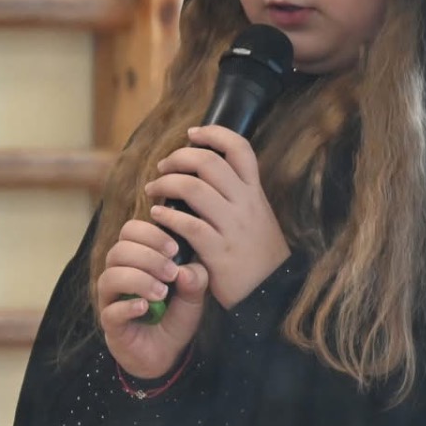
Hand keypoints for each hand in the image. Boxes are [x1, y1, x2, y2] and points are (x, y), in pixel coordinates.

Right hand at [96, 218, 209, 378]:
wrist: (169, 351)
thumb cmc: (177, 313)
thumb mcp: (195, 293)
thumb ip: (197, 277)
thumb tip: (185, 269)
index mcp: (137, 258)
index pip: (130, 230)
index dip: (150, 233)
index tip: (174, 248)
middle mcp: (119, 273)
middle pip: (119, 250)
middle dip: (148, 257)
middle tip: (172, 273)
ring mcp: (111, 298)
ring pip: (110, 277)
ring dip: (139, 280)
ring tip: (162, 293)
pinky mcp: (110, 323)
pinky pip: (110, 310)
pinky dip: (128, 307)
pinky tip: (146, 308)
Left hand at [144, 125, 290, 309]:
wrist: (271, 293)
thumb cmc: (257, 254)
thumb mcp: (257, 217)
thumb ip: (237, 196)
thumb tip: (205, 174)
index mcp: (255, 193)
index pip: (240, 149)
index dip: (214, 133)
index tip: (193, 134)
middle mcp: (245, 204)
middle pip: (209, 162)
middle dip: (179, 158)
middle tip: (163, 166)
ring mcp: (232, 227)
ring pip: (193, 188)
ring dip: (165, 184)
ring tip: (154, 190)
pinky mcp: (218, 251)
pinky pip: (187, 225)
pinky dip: (167, 216)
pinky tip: (158, 217)